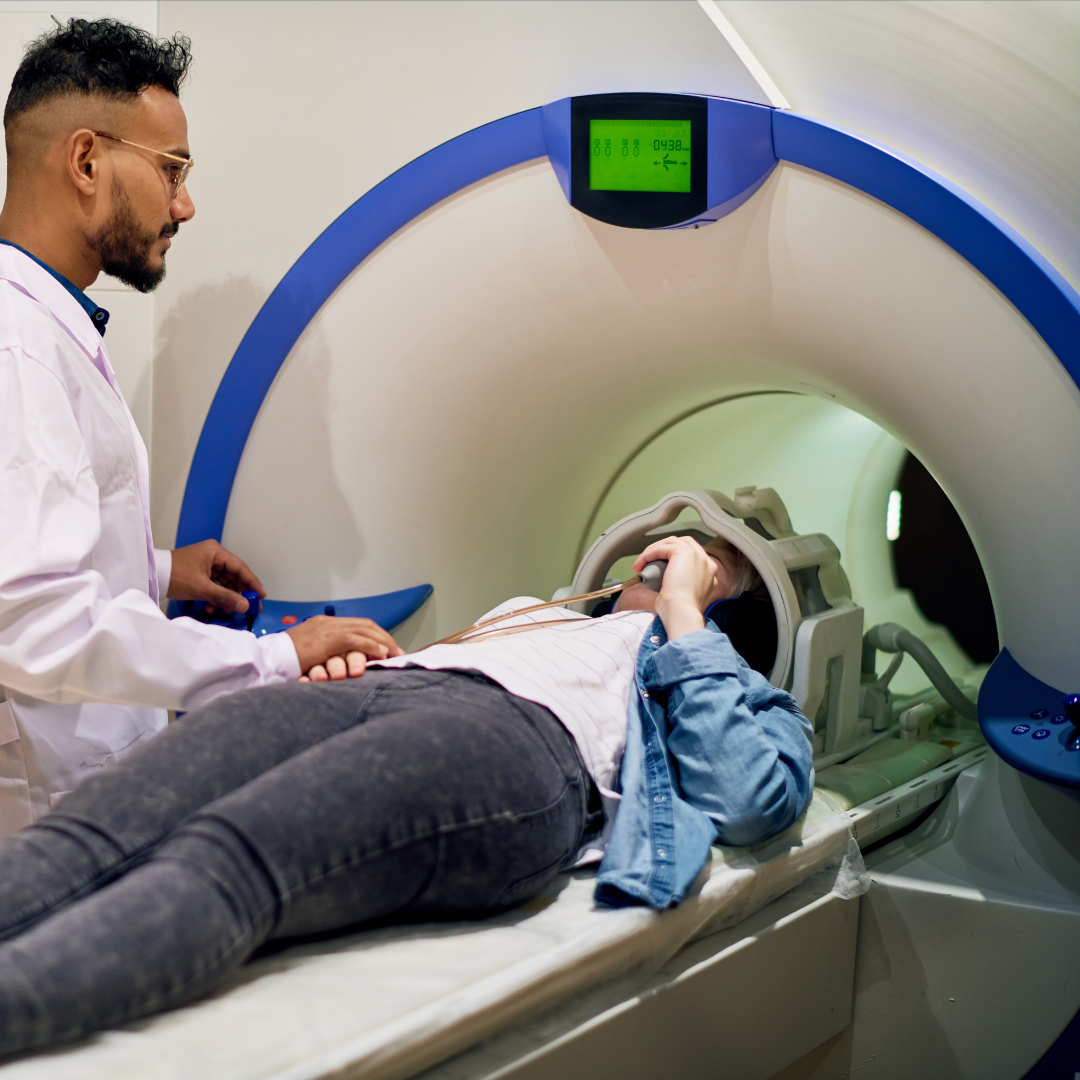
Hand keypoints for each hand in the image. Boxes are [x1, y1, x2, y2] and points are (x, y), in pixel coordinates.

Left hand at [167, 539, 264, 613]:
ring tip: (227, 610)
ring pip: (225, 583)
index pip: (240, 568)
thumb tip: (244, 606)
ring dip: (226, 597)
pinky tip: (213, 607)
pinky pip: (215, 586)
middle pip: (234, 576)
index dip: (252, 583)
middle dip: (239, 593)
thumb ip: (225, 597)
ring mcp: (207, 564)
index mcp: (215, 552)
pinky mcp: (201, 573)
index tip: (260, 596)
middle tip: (249, 607)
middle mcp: (213, 556)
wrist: (151, 576)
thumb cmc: (174, 575)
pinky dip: (216, 597)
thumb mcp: (202, 588)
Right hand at [287, 616, 403, 681]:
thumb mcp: (308, 652)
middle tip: (398, 651)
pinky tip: (382, 654)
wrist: (268, 658)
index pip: (357, 625)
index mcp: (324, 624)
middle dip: (384, 637)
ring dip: (382, 642)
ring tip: (394, 654)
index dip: (375, 635)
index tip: (388, 648)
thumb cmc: (284, 660)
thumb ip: (326, 652)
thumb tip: (342, 660)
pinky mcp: (326, 639)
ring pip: (363, 630)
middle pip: (364, 625)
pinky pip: (355, 640)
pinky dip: (371, 646)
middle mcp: (328, 622)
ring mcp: (327, 629)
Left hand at [631, 536, 717, 640]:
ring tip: (641, 564)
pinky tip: (640, 565)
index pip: (692, 555)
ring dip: (654, 550)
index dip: (674, 556)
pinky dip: (648, 554)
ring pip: (671, 543)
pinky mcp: (683, 552)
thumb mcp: (684, 594)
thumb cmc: (679, 611)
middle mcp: (706, 561)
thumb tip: (661, 579)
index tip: (659, 565)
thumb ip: (680, 583)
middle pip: (683, 543)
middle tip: (649, 561)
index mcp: (709, 572)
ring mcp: (696, 555)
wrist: (681, 612)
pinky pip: (661, 548)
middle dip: (664, 548)